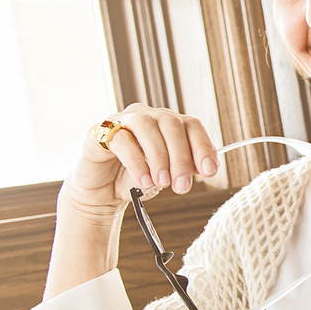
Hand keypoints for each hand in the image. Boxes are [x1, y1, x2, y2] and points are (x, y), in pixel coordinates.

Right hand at [64, 105, 218, 212]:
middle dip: (181, 157)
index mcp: (168, 123)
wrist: (102, 194)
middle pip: (172, 124)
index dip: (203, 146)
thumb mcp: (168, 175)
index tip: (209, 171)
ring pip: (148, 127)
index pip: (192, 125)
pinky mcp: (100, 132)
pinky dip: (136, 161)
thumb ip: (189, 167)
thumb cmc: (138, 178)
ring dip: (159, 157)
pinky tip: (143, 180)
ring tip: (162, 183)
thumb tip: (211, 166)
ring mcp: (123, 120)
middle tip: (182, 185)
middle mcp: (148, 116)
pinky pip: (122, 139)